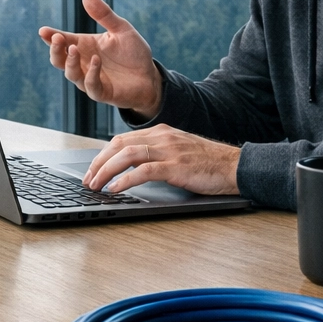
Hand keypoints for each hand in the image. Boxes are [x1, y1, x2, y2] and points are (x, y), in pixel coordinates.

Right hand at [38, 0, 161, 116]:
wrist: (150, 76)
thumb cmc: (133, 52)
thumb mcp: (121, 28)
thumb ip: (104, 14)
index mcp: (84, 46)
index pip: (63, 41)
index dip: (51, 36)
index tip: (43, 30)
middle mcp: (83, 63)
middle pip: (59, 59)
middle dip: (55, 50)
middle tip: (57, 39)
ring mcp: (90, 79)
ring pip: (71, 74)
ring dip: (70, 62)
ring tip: (73, 49)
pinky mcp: (102, 92)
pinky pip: (91, 86)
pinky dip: (91, 74)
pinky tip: (96, 60)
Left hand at [82, 125, 240, 195]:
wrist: (235, 165)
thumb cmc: (208, 163)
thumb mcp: (178, 151)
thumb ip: (157, 153)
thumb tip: (131, 167)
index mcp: (161, 132)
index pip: (122, 140)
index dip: (103, 155)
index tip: (92, 170)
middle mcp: (162, 137)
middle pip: (119, 145)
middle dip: (98, 163)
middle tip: (87, 180)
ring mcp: (169, 151)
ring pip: (127, 155)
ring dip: (106, 171)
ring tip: (95, 185)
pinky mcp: (176, 167)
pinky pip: (144, 171)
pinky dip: (125, 180)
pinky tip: (115, 189)